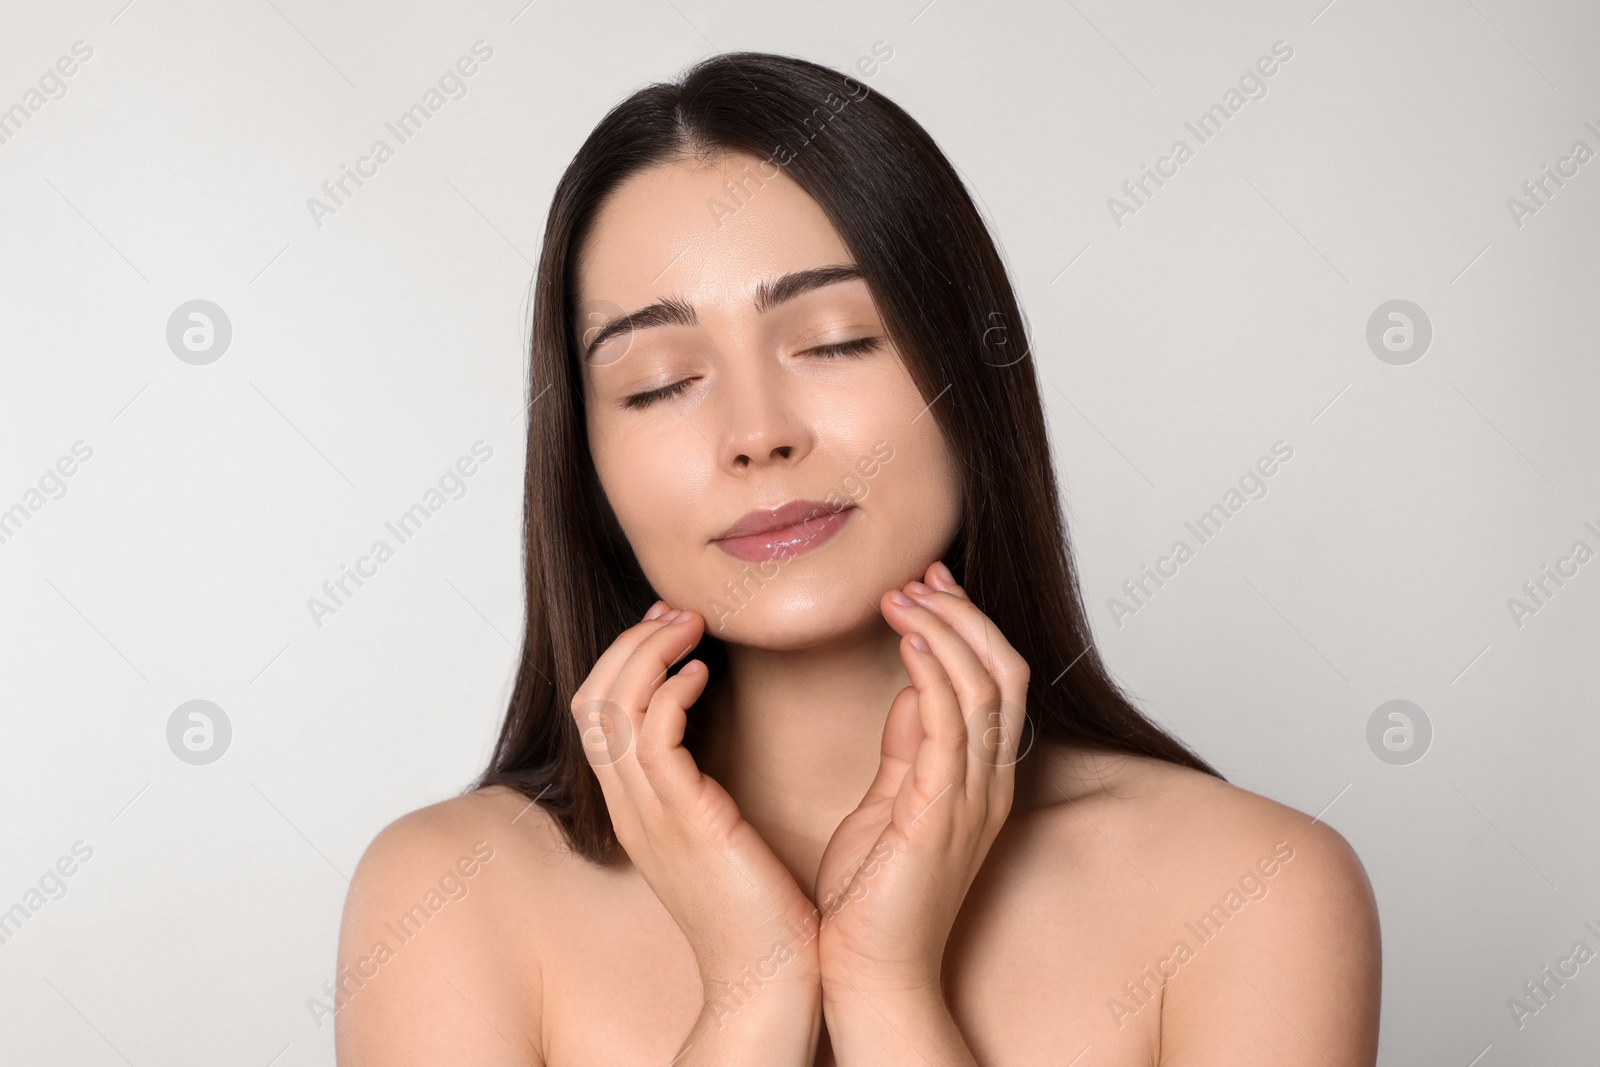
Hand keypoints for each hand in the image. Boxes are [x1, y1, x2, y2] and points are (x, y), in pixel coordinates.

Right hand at [570, 602, 821, 1006]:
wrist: (770, 978)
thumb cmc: (759, 907)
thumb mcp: (715, 832)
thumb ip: (700, 783)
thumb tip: (710, 735)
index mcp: (636, 808)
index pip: (597, 713)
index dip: (624, 658)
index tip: (671, 625)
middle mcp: (630, 808)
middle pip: (590, 699)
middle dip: (628, 642)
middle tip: (677, 613)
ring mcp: (649, 815)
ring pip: (611, 707)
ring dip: (646, 651)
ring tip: (689, 627)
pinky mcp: (685, 821)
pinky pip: (652, 737)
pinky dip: (669, 690)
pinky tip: (704, 676)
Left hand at [813, 561, 1029, 995]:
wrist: (868, 972)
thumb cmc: (869, 898)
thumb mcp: (891, 803)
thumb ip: (908, 747)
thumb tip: (910, 689)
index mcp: (981, 780)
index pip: (995, 681)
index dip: (967, 624)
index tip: (925, 583)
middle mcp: (990, 784)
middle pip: (1004, 671)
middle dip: (963, 614)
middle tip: (917, 578)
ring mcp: (973, 798)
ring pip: (986, 686)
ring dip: (946, 629)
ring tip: (904, 595)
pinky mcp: (943, 811)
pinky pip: (953, 723)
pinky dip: (935, 670)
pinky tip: (908, 637)